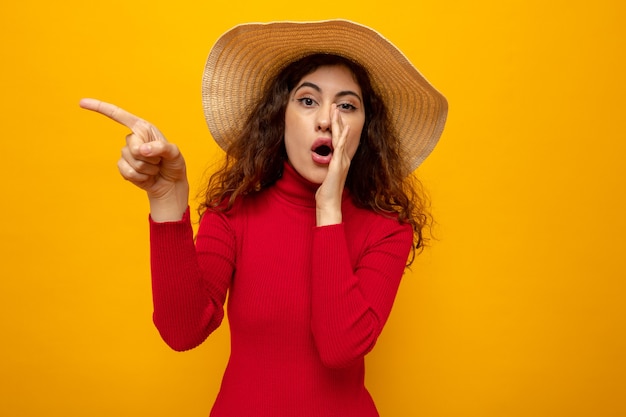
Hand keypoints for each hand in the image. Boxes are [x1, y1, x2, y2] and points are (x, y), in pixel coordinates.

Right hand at [79, 98, 188, 220]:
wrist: (170, 184)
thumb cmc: (174, 164)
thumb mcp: (174, 154)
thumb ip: (161, 148)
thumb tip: (142, 150)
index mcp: (143, 128)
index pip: (119, 115)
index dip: (100, 108)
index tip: (82, 102)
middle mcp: (133, 138)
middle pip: (132, 145)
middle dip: (149, 156)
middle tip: (159, 160)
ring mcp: (127, 153)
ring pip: (131, 161)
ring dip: (147, 168)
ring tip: (155, 168)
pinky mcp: (124, 167)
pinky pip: (127, 172)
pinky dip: (140, 177)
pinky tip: (147, 176)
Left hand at [315, 104, 350, 225]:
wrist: (329, 203)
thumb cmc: (326, 192)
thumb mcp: (325, 175)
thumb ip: (325, 166)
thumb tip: (321, 160)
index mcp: (341, 160)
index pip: (339, 139)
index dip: (337, 126)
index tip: (335, 113)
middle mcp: (344, 159)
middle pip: (341, 135)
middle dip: (338, 119)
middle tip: (336, 105)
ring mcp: (342, 161)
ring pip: (341, 137)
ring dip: (339, 123)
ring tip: (337, 110)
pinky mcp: (338, 165)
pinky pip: (341, 148)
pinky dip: (343, 137)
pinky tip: (343, 128)